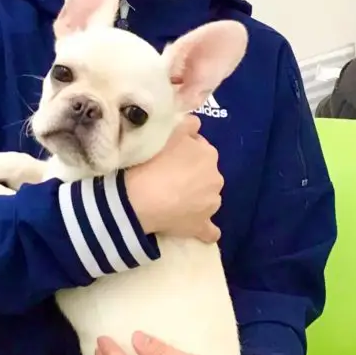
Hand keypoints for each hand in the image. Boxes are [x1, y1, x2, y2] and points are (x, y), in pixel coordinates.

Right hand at [125, 115, 222, 241]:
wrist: (139, 197)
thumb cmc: (152, 160)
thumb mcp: (170, 132)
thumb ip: (188, 124)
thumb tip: (196, 124)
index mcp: (208, 154)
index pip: (199, 148)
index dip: (184, 151)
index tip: (168, 155)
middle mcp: (216, 178)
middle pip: (204, 173)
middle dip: (192, 174)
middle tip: (168, 175)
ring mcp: (211, 204)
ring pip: (207, 197)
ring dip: (196, 198)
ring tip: (173, 200)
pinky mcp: (201, 226)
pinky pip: (209, 230)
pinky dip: (206, 229)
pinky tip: (196, 227)